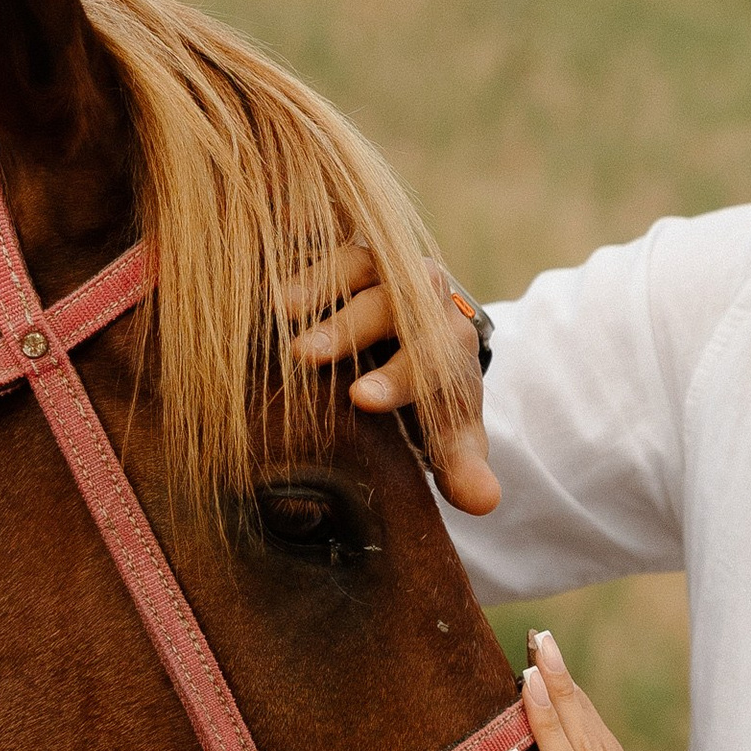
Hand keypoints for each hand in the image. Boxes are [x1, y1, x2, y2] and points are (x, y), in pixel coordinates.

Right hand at [283, 244, 500, 516]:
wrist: (422, 336)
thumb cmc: (429, 398)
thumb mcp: (449, 435)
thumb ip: (463, 466)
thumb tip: (484, 503)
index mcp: (450, 346)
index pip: (431, 360)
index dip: (398, 378)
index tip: (361, 399)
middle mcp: (424, 299)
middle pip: (394, 307)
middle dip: (351, 329)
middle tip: (305, 356)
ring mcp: (386, 269)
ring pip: (359, 267)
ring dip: (320, 285)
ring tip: (280, 310)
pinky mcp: (350, 253)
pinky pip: (328, 247)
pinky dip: (300, 263)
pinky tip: (266, 285)